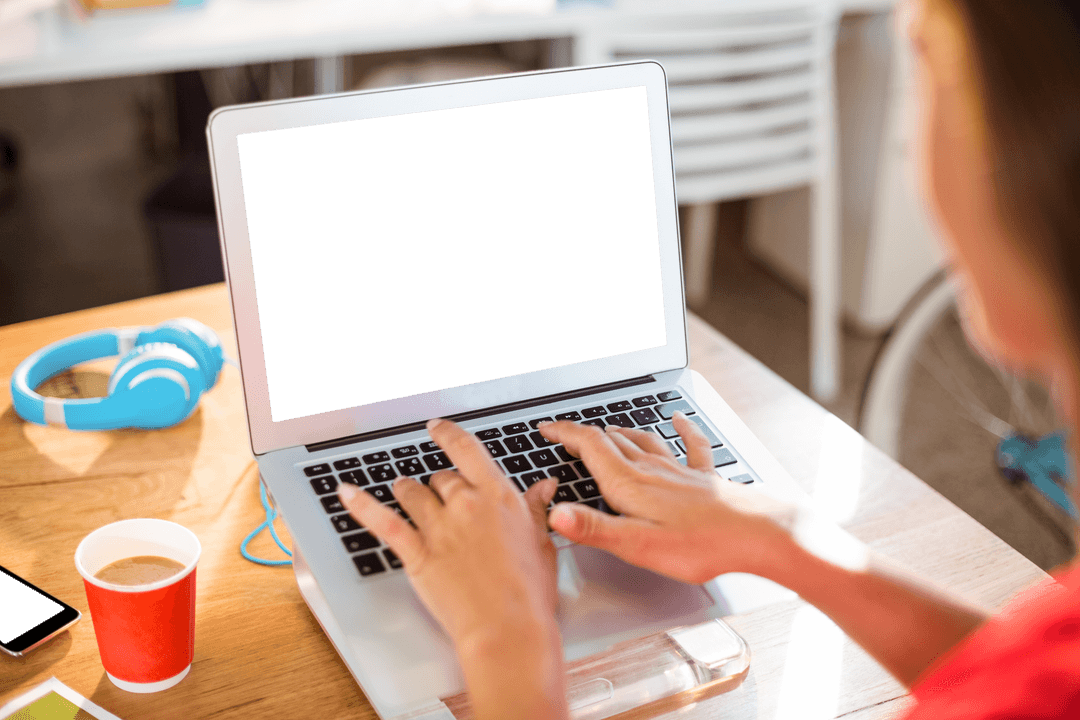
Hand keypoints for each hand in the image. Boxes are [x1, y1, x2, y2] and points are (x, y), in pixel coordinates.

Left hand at [336, 418, 558, 649]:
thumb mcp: (541, 541)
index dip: (447, 434)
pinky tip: (346, 493)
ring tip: (404, 492)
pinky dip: (361, 505)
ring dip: (407, 491)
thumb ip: (535, 508)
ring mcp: (439, 528)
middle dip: (439, 485)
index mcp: (498, 496)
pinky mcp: (417, 553)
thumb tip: (543, 486)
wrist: (508, 628)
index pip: (466, 450)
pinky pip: (383, 521)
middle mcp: (465, 504)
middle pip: (441, 478)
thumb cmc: (528, 592)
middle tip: (442, 496)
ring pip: (411, 493)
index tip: (438, 428)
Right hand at [539, 412, 793, 583]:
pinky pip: (689, 445)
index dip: (564, 434)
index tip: (546, 428)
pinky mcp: (704, 478)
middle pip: (611, 442)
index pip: (590, 447)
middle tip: (566, 432)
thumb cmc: (701, 544)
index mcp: (630, 485)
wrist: (757, 534)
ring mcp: (679, 471)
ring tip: (606, 428)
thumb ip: (594, 528)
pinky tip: (679, 418)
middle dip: (584, 434)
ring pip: (643, 441)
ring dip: (620, 432)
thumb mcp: (638, 545)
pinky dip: (681, 429)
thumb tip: (555, 514)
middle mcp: (652, 471)